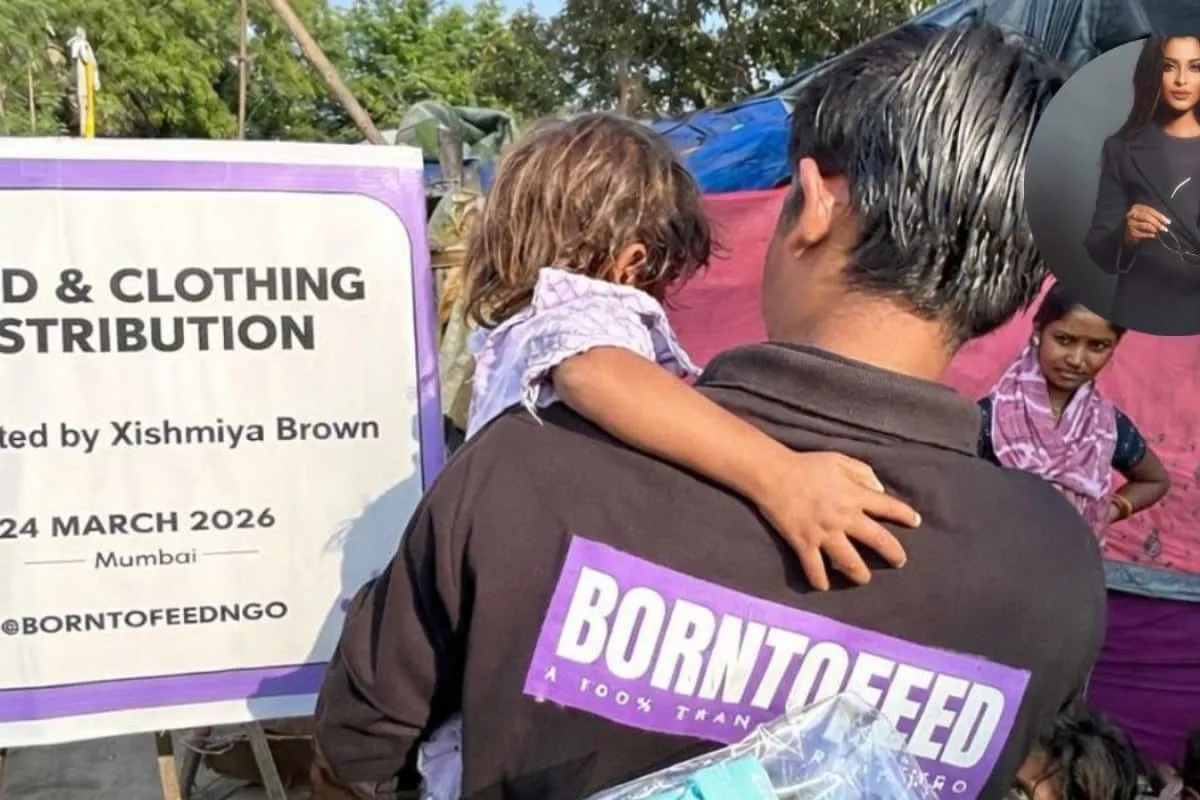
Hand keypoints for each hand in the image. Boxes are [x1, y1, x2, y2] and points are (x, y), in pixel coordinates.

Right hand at [754, 452, 920, 591]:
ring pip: (850, 561)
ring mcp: (824, 533)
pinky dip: (819, 580)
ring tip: (864, 578)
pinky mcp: (804, 543)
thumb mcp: (840, 460)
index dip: (905, 515)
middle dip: (893, 553)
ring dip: (860, 574)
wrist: (774, 474)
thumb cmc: (806, 465)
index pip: (889, 507)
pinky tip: (824, 586)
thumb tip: (879, 490)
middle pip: (877, 540)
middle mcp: (844, 517)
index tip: (915, 522)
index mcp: (855, 495)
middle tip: (900, 561)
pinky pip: (814, 567)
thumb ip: (863, 473)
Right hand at [1124, 203, 1169, 245]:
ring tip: (1159, 231)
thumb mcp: (1145, 216)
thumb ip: (1153, 215)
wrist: (1129, 234)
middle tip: (1165, 228)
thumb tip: (1166, 220)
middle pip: (1147, 217)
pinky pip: (1142, 233)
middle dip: (1157, 222)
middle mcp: (1131, 214)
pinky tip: (1154, 236)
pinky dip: (1149, 235)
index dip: (1160, 216)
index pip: (1150, 210)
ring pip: (1145, 225)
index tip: (1168, 221)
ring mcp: (1130, 224)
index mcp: (1136, 208)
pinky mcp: (1131, 233)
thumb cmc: (1140, 223)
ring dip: (1154, 228)